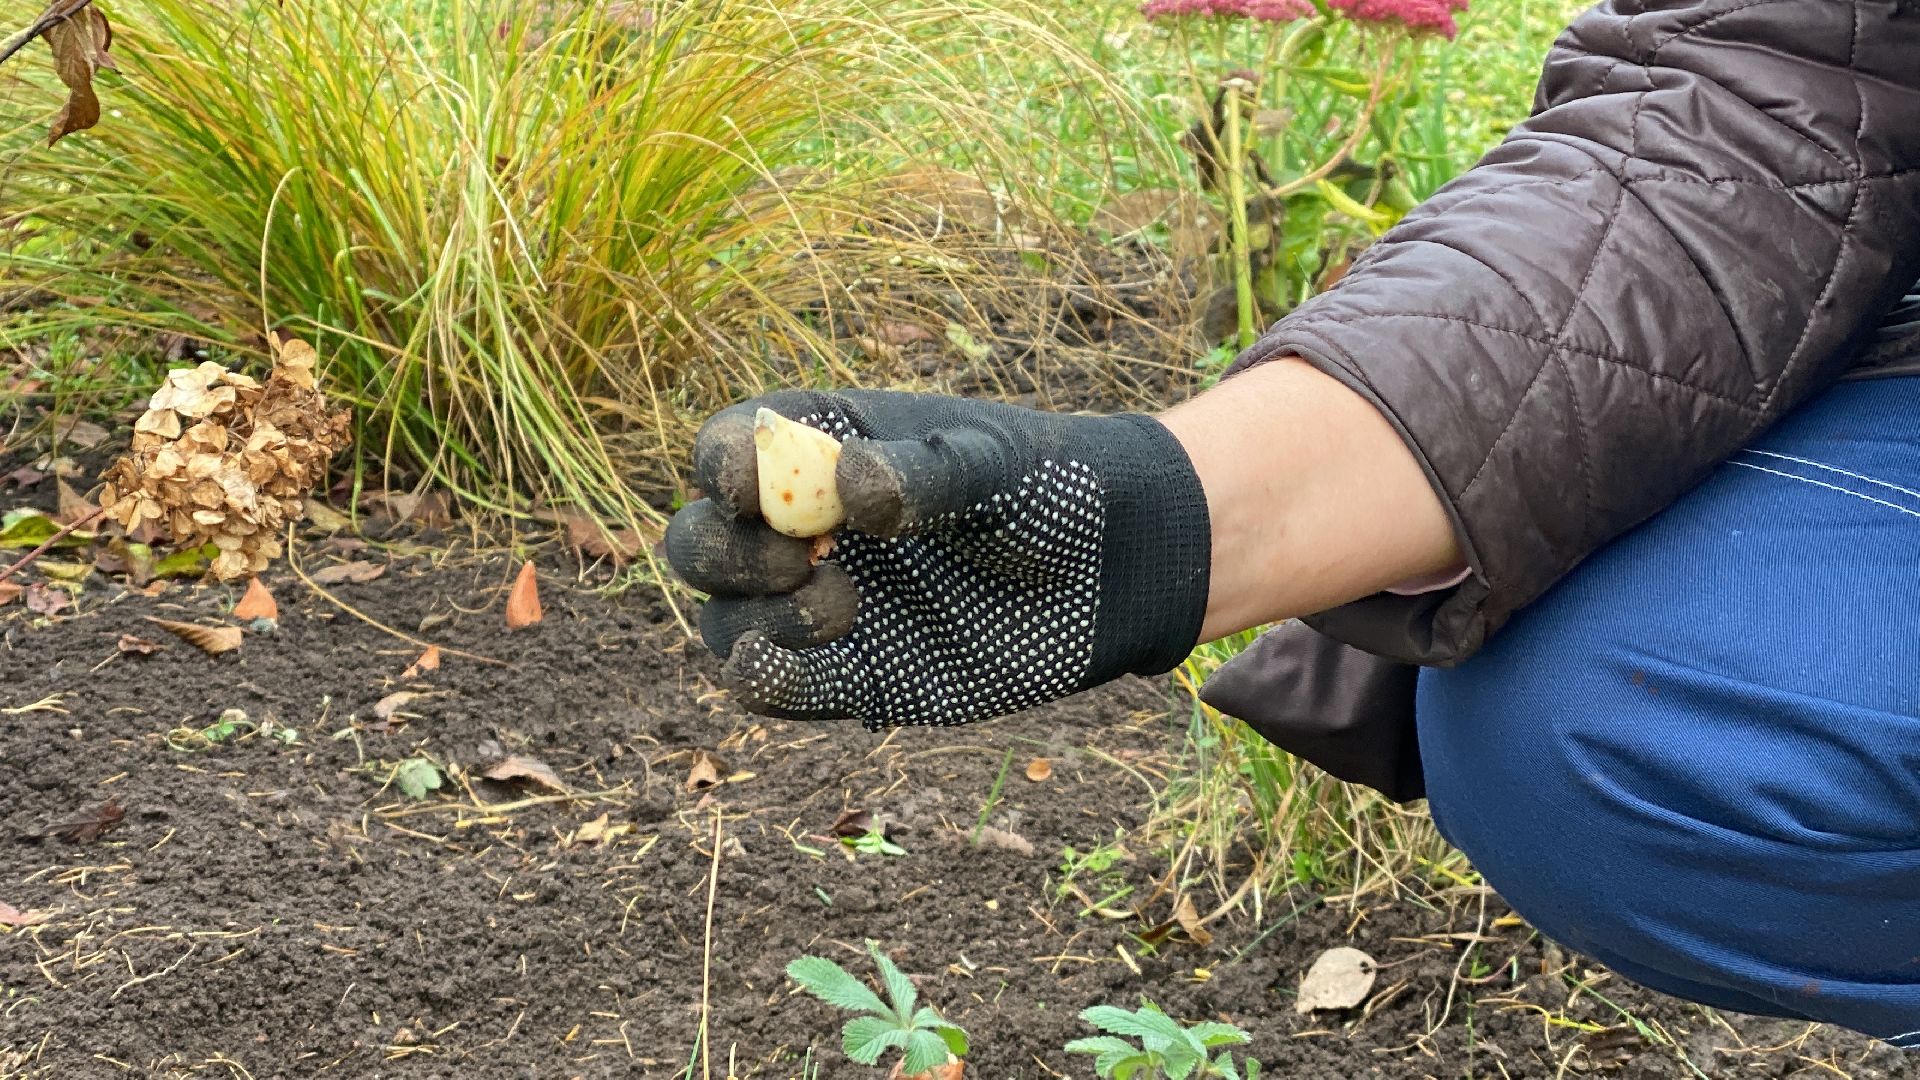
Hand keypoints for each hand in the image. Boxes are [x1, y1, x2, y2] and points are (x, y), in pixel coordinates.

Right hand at [663, 389, 1211, 727]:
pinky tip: (788, 668)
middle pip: (702, 543)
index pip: (730, 450)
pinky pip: (771, 689)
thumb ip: (924, 470)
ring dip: (756, 620)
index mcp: (821, 450)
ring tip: (846, 605)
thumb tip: (848, 486)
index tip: (750, 489)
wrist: (1107, 571)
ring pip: (725, 621)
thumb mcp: (993, 463)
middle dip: (725, 554)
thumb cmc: (1044, 489)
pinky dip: (764, 682)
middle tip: (799, 559)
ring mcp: (816, 605)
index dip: (721, 467)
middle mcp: (802, 530)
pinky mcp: (847, 678)